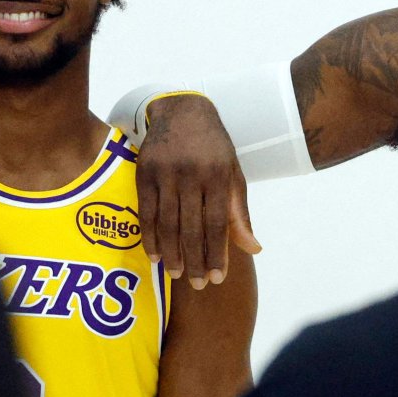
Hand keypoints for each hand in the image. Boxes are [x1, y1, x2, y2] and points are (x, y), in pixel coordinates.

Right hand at [135, 93, 260, 287]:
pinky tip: (154, 255)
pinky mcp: (144, 173)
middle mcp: (192, 174)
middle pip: (192, 228)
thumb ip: (239, 213)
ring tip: (175, 275)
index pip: (219, 223)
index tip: (217, 278)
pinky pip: (145, 212)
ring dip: (171, 253)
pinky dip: (149, 237)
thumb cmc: (212, 147)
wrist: (181, 111)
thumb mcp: (232, 174)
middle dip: (195, 261)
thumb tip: (253, 249)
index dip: (218, 253)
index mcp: (218, 175)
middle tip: (197, 285)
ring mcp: (165, 173)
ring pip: (167, 223)